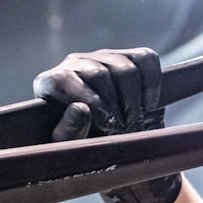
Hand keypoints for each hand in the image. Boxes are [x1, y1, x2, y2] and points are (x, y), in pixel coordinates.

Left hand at [33, 47, 181, 202]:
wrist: (103, 140)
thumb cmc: (78, 144)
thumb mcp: (67, 146)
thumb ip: (68, 131)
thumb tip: (81, 109)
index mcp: (50, 82)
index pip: (63, 79)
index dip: (89, 102)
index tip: (107, 127)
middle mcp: (74, 64)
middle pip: (99, 74)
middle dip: (116, 109)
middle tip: (124, 134)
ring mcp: (102, 57)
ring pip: (125, 69)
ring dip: (134, 103)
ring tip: (134, 126)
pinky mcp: (129, 55)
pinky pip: (146, 59)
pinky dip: (152, 85)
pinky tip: (147, 107)